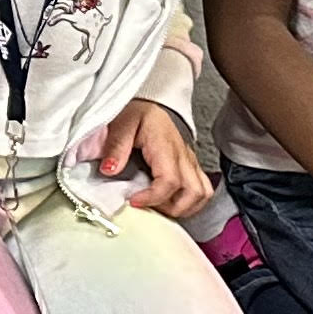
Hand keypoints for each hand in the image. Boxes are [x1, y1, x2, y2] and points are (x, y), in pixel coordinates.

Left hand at [101, 98, 209, 220]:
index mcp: (166, 146)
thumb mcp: (121, 124)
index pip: (170, 180)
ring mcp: (190, 162)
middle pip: (193, 193)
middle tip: (148, 208)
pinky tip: (171, 203)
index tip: (133, 201)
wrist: (150, 105)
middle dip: (171, 208)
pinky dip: (190, 203)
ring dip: (184, 208)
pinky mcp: (191, 166)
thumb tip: (110, 170)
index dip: (153, 197)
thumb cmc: (136, 114)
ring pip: (203, 194)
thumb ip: (115, 147)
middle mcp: (183, 156)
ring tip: (159, 207)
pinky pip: (202, 189)